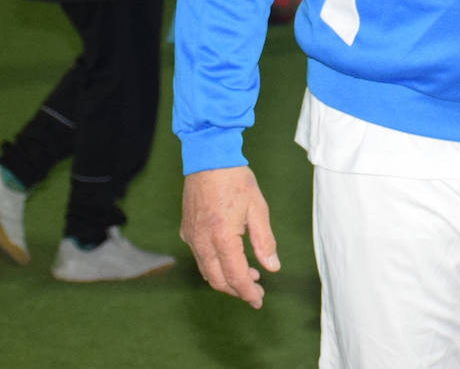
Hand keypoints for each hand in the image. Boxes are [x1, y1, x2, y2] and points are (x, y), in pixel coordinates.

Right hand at [180, 166, 279, 308]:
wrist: (208, 158)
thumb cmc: (236, 180)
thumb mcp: (258, 208)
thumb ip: (265, 241)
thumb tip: (272, 267)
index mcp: (222, 237)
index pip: (235, 276)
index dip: (248, 292)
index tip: (259, 300)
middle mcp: (202, 242)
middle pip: (218, 280)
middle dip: (237, 290)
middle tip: (256, 292)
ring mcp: (191, 237)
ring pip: (206, 270)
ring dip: (226, 279)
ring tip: (248, 276)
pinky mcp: (186, 230)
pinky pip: (200, 257)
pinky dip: (214, 265)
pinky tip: (230, 259)